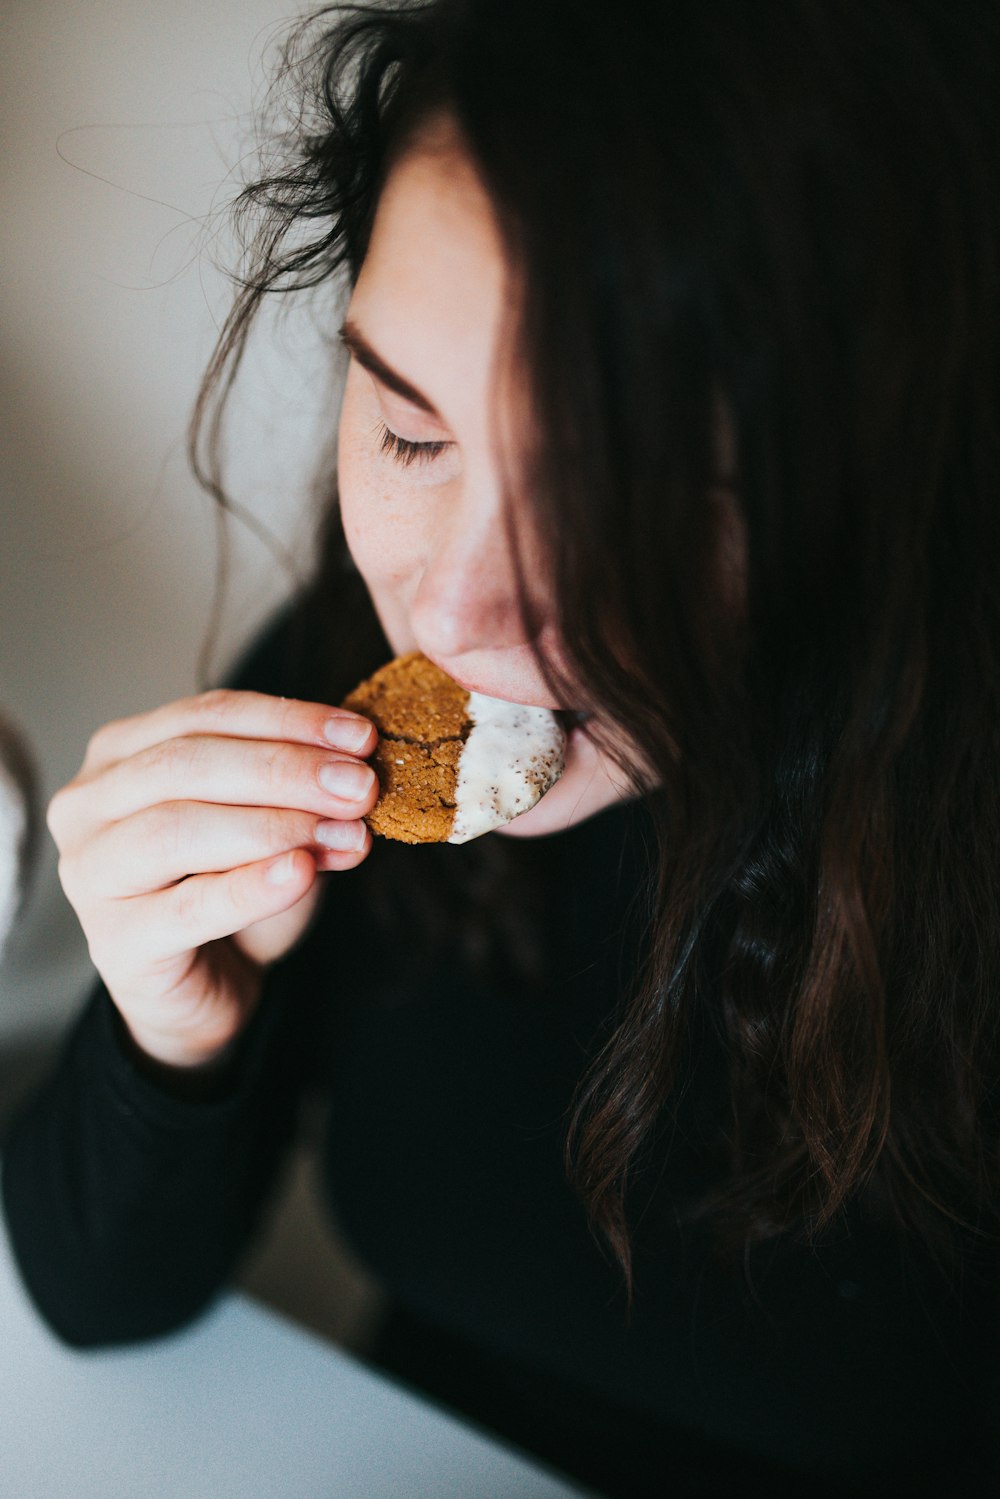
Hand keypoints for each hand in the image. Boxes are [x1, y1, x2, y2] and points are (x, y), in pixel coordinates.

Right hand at [47, 690, 377, 1069]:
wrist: (206, 985)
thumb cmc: (231, 888)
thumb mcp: (275, 829)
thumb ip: (302, 799)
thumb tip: (351, 781)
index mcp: (120, 753)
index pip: (206, 715)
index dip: (289, 720)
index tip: (361, 736)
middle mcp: (88, 805)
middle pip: (185, 765)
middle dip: (284, 770)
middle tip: (360, 787)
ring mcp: (90, 875)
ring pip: (175, 829)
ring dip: (271, 825)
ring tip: (343, 834)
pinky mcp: (115, 943)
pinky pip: (188, 907)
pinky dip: (251, 887)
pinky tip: (300, 873)